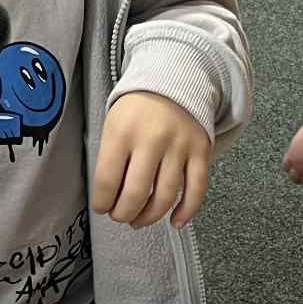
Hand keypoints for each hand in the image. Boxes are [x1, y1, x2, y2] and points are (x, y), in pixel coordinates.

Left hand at [94, 91, 211, 227]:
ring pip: (165, 196)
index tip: (102, 207)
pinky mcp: (200, 151)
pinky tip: (175, 222)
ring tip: (139, 220)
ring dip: (150, 217)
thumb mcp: (113, 124)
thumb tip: (110, 199)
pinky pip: (196, 189)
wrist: (173, 81)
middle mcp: (152, 139)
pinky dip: (186, 211)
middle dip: (124, 214)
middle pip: (135, 194)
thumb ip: (110, 159)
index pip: (107, 181)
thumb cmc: (137, 109)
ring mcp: (179, 146)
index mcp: (122, 132)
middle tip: (120, 216)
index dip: (102, 203)